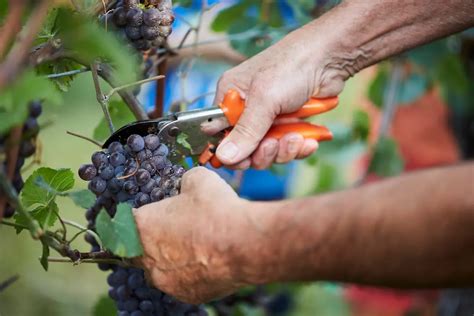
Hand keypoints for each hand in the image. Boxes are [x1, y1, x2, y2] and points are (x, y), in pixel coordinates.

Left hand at [134, 167, 252, 303]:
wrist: (246, 243)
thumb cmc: (218, 210)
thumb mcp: (198, 179)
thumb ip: (184, 182)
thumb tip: (186, 184)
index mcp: (142, 227)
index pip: (125, 222)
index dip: (140, 216)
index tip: (151, 215)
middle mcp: (147, 258)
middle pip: (139, 250)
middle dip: (152, 240)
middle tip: (173, 230)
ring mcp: (166, 281)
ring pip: (161, 270)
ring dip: (171, 259)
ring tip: (196, 245)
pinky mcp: (188, 295)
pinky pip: (183, 283)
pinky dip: (191, 274)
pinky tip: (208, 260)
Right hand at [209, 28, 346, 168]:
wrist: (330, 58)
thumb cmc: (292, 66)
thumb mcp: (265, 99)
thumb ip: (245, 131)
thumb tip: (224, 157)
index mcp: (230, 96)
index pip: (218, 133)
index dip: (229, 151)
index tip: (244, 160)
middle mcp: (247, 108)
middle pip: (244, 148)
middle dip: (262, 152)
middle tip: (273, 145)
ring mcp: (268, 117)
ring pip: (268, 151)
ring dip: (283, 150)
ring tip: (296, 138)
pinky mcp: (288, 123)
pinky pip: (287, 147)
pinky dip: (298, 148)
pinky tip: (308, 141)